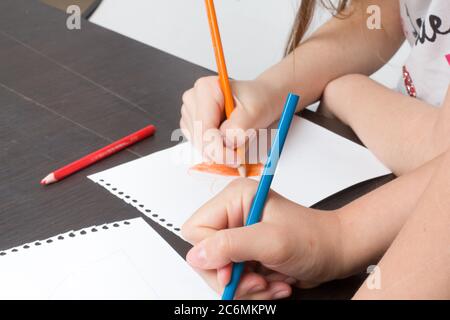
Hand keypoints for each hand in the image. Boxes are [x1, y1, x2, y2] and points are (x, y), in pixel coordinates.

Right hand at [180, 77, 276, 164]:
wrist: (261, 99)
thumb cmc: (258, 100)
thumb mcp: (254, 113)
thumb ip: (238, 130)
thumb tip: (225, 145)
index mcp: (206, 89)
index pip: (204, 129)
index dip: (218, 149)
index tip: (236, 159)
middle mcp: (193, 98)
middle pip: (199, 138)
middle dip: (219, 151)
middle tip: (239, 155)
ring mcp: (190, 111)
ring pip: (198, 144)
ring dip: (217, 149)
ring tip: (236, 138)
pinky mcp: (191, 123)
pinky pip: (199, 144)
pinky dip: (214, 148)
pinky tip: (227, 138)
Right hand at [182, 179, 342, 299]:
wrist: (336, 252)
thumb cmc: (314, 239)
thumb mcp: (271, 241)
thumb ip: (230, 246)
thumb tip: (196, 255)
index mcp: (235, 199)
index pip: (197, 231)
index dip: (211, 255)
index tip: (232, 271)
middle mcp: (233, 216)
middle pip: (206, 256)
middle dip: (232, 277)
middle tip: (256, 282)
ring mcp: (239, 237)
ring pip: (219, 273)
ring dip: (245, 287)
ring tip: (270, 284)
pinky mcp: (246, 255)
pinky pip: (235, 281)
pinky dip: (254, 290)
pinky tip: (274, 284)